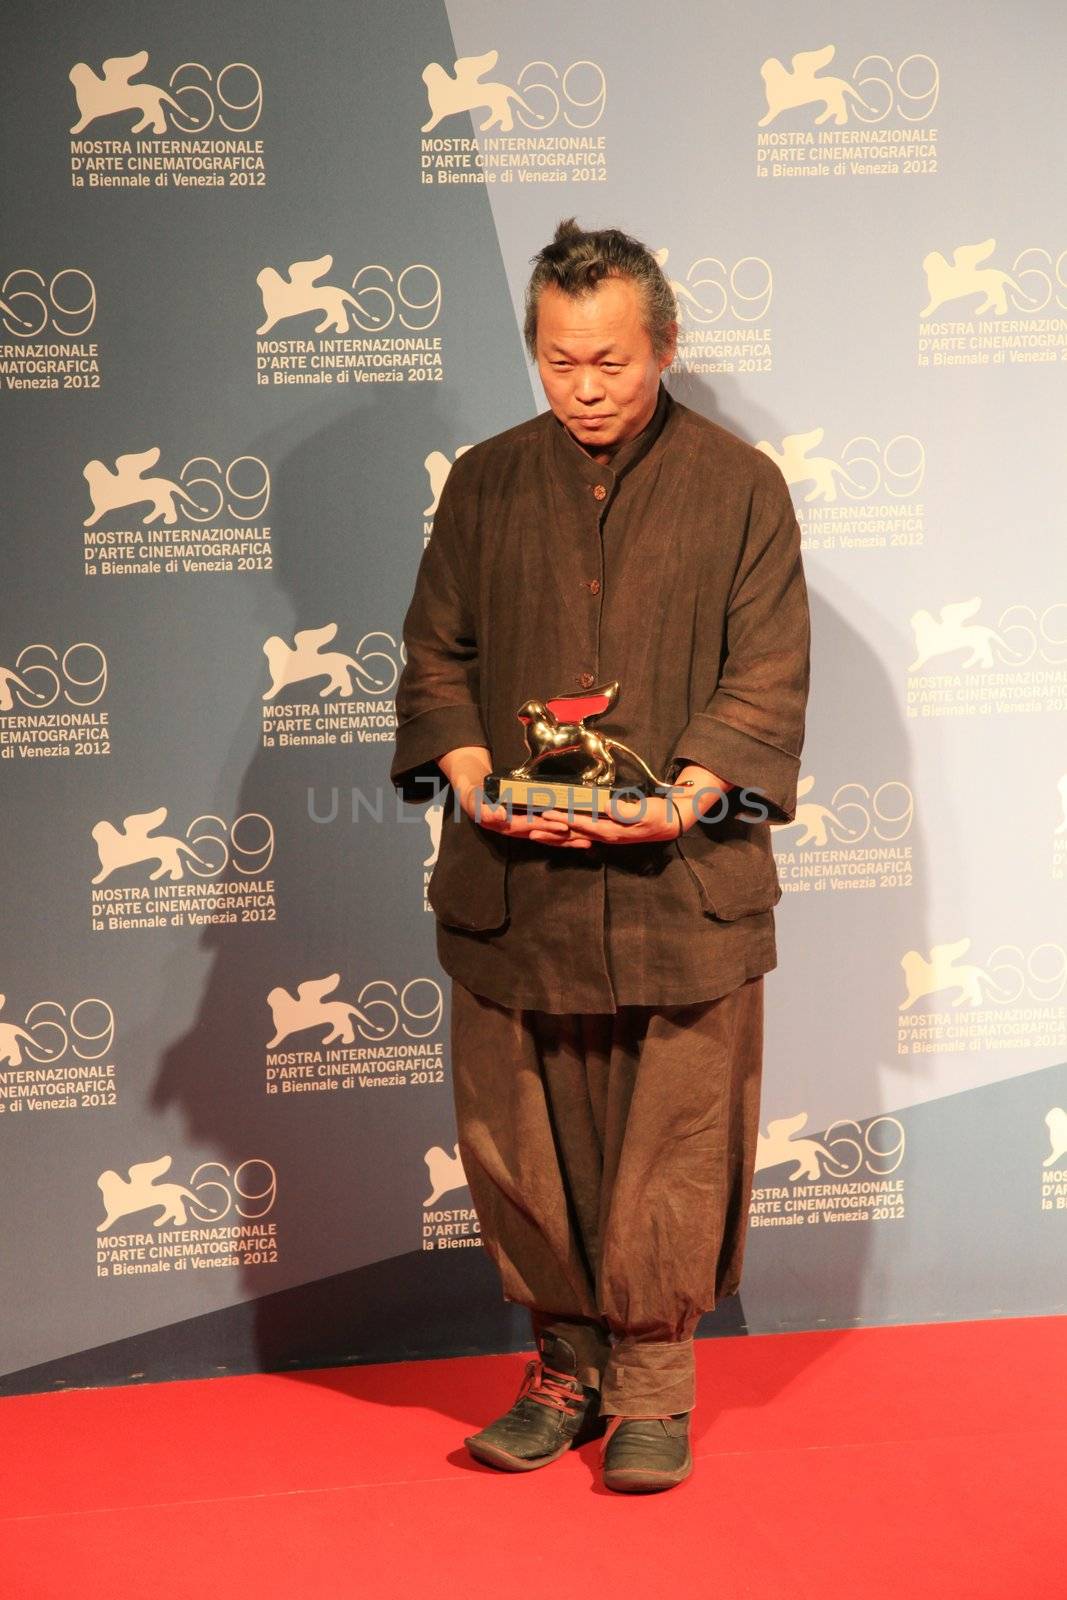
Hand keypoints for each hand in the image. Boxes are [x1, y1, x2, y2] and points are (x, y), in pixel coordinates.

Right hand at [444, 758, 586, 846]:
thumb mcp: (475, 801)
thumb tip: (499, 816)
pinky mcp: (530, 822)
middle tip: (586, 838)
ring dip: (568, 839)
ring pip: (549, 835)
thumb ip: (484, 809)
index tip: (563, 827)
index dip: (547, 828)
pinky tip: (578, 832)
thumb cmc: (475, 797)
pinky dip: (563, 832)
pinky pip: (548, 829)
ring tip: (589, 841)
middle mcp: (519, 829)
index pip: (530, 827)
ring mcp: (526, 827)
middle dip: (565, 838)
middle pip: (544, 835)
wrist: (475, 794)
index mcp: (507, 825)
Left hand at [532, 791, 681, 846]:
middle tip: (531, 829)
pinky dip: (567, 833)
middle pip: (573, 835)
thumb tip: (607, 807)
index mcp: (612, 831)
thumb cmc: (658, 815)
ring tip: (536, 834)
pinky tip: (557, 833)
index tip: (547, 814)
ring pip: (575, 836)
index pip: (582, 825)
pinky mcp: (607, 831)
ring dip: (555, 836)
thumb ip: (626, 811)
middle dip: (552, 833)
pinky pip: (582, 834)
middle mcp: (605, 835)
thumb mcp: (645, 811)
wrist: (670, 822)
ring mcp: (605, 835)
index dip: (564, 819)